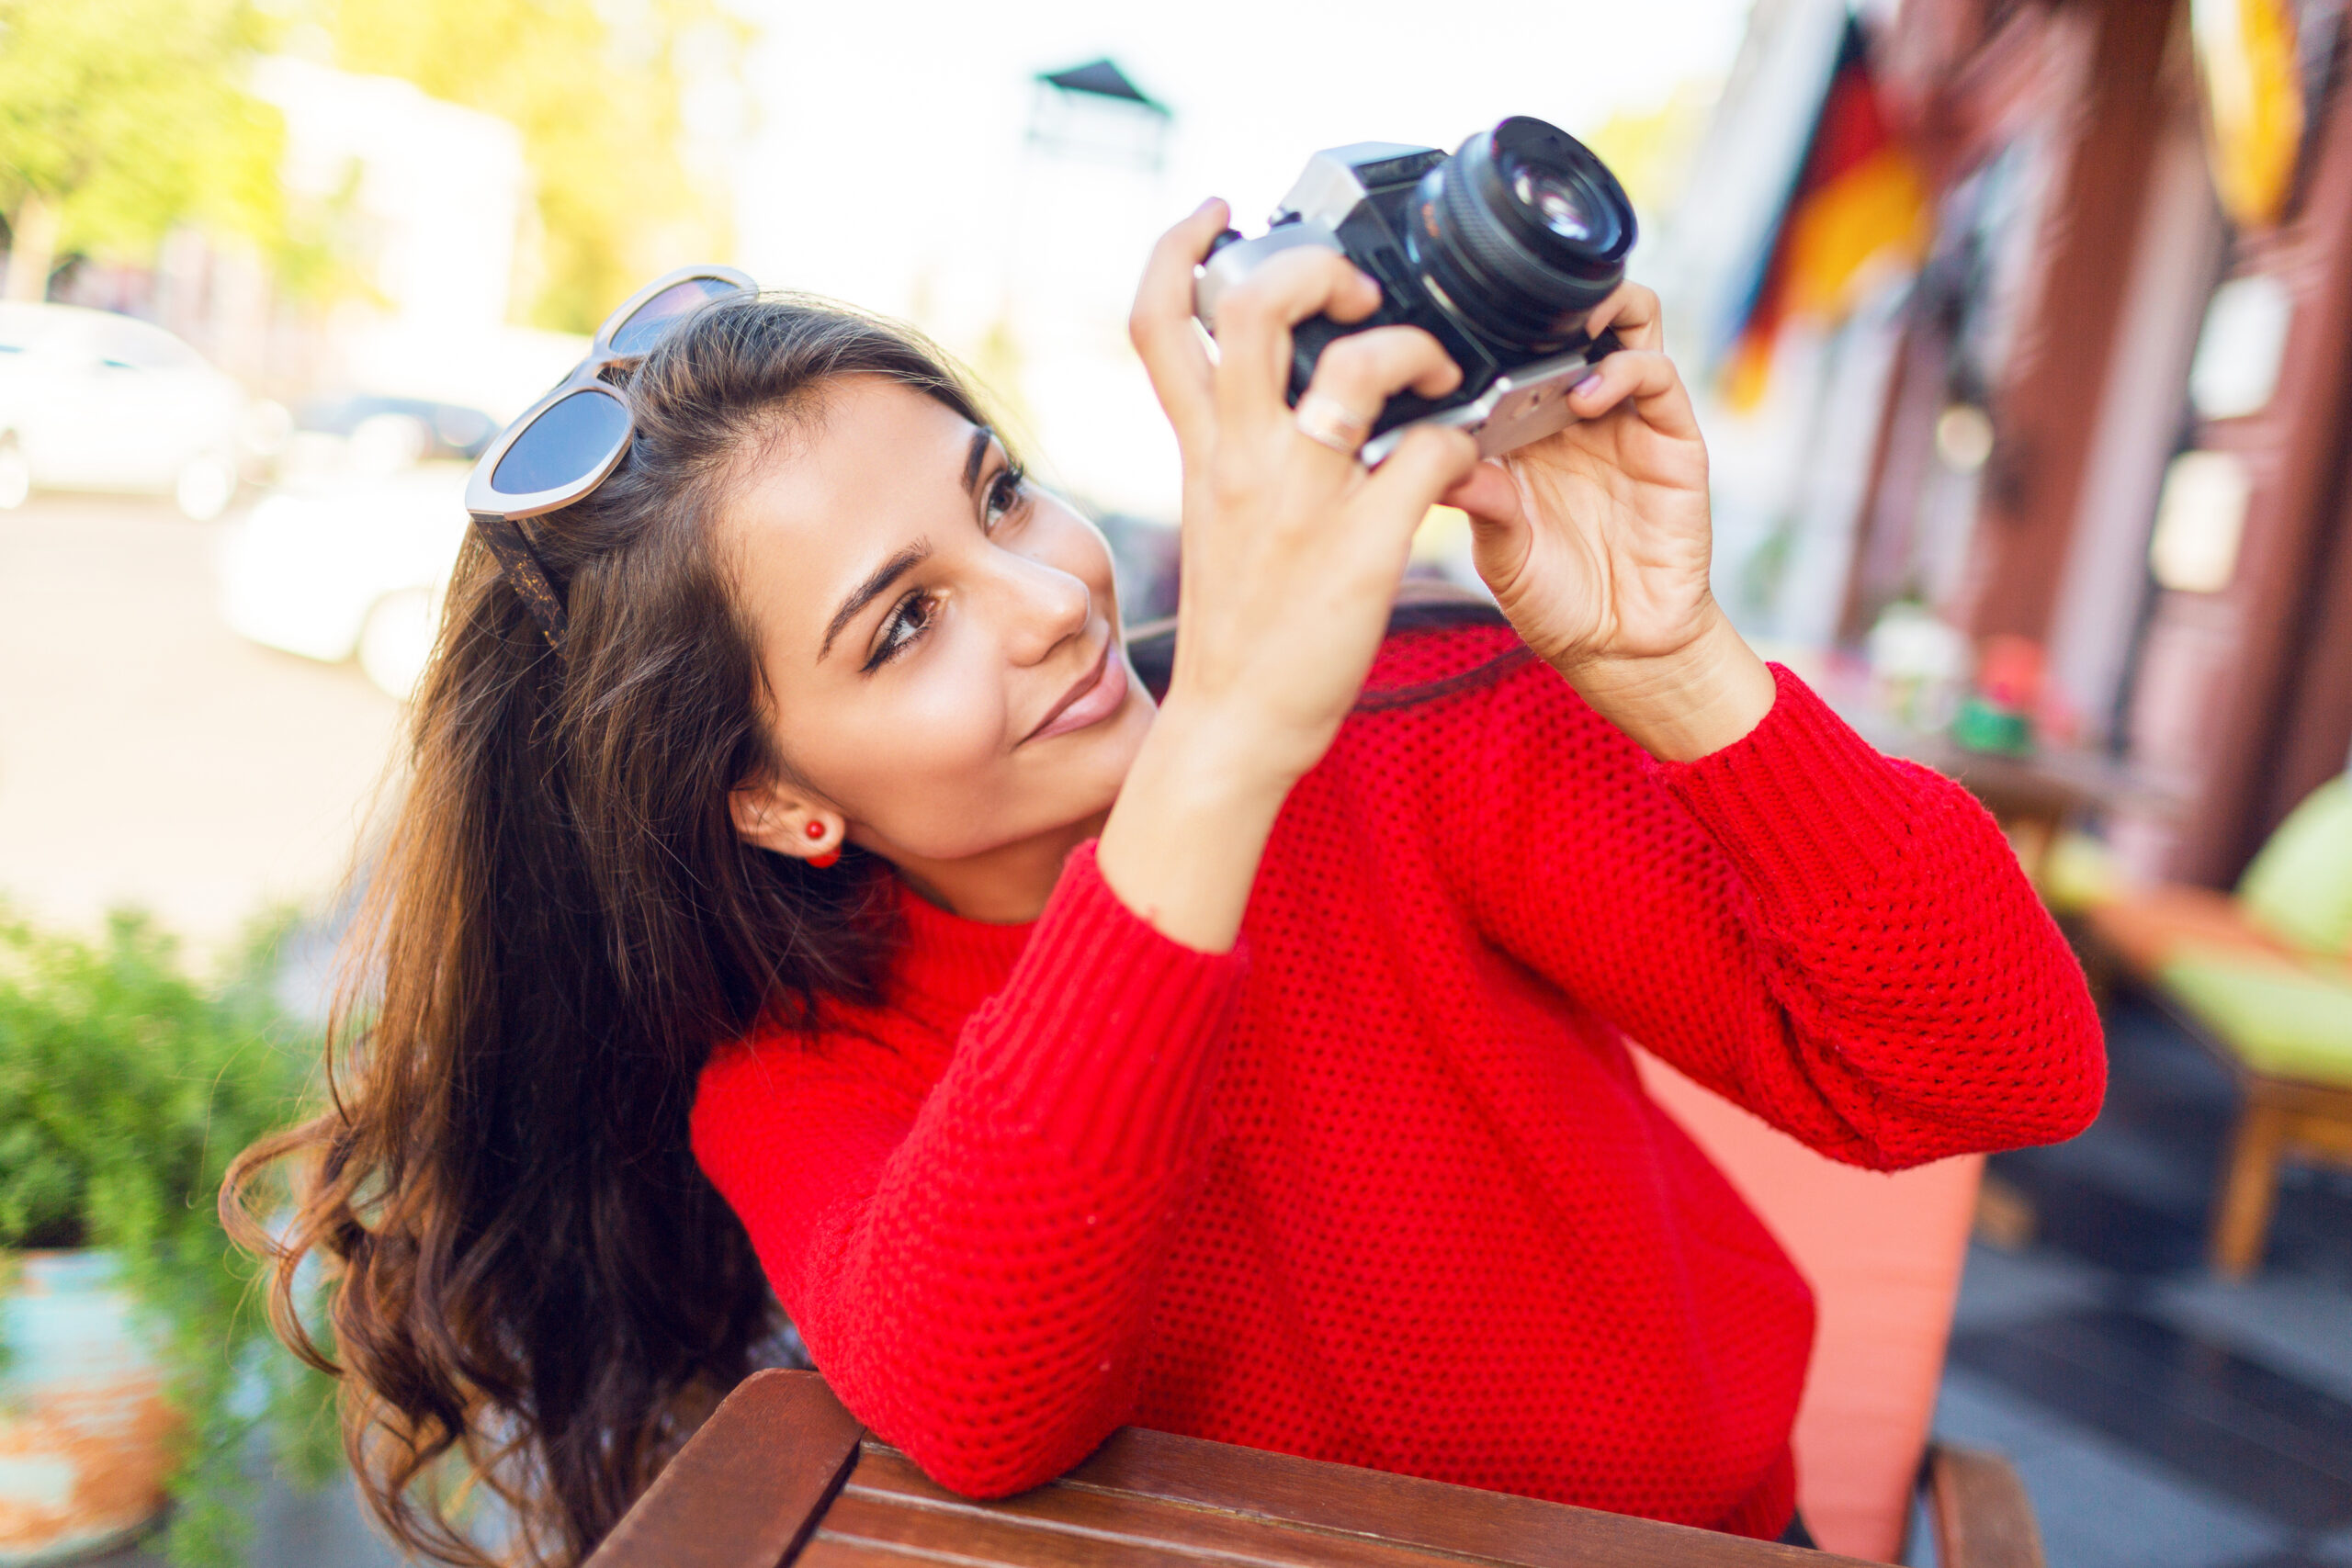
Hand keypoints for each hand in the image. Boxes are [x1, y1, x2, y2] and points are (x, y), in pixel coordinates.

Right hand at [1096, 199, 1479, 948]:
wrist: (1233, 727)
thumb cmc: (1237, 625)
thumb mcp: (1213, 516)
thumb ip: (1233, 448)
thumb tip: (1273, 395)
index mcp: (1200, 448)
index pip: (1155, 319)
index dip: (1179, 246)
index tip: (1219, 213)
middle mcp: (1241, 458)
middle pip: (1249, 307)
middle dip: (1311, 268)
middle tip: (1358, 292)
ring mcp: (1301, 499)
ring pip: (1354, 365)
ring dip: (1412, 344)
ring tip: (1436, 367)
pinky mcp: (1363, 544)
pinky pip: (1432, 450)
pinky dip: (1463, 437)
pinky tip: (1465, 456)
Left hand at [1442, 283, 1772, 760]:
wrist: (1621, 647)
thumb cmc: (1555, 601)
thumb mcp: (1499, 553)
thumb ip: (1479, 501)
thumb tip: (1439, 455)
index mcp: (1526, 428)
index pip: (1515, 350)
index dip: (1492, 328)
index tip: (1456, 324)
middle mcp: (1578, 413)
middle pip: (1577, 316)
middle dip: (1551, 296)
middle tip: (1516, 301)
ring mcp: (1628, 420)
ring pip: (1629, 323)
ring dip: (1600, 310)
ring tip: (1566, 330)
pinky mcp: (1672, 439)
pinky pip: (1658, 376)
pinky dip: (1623, 369)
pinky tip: (1586, 395)